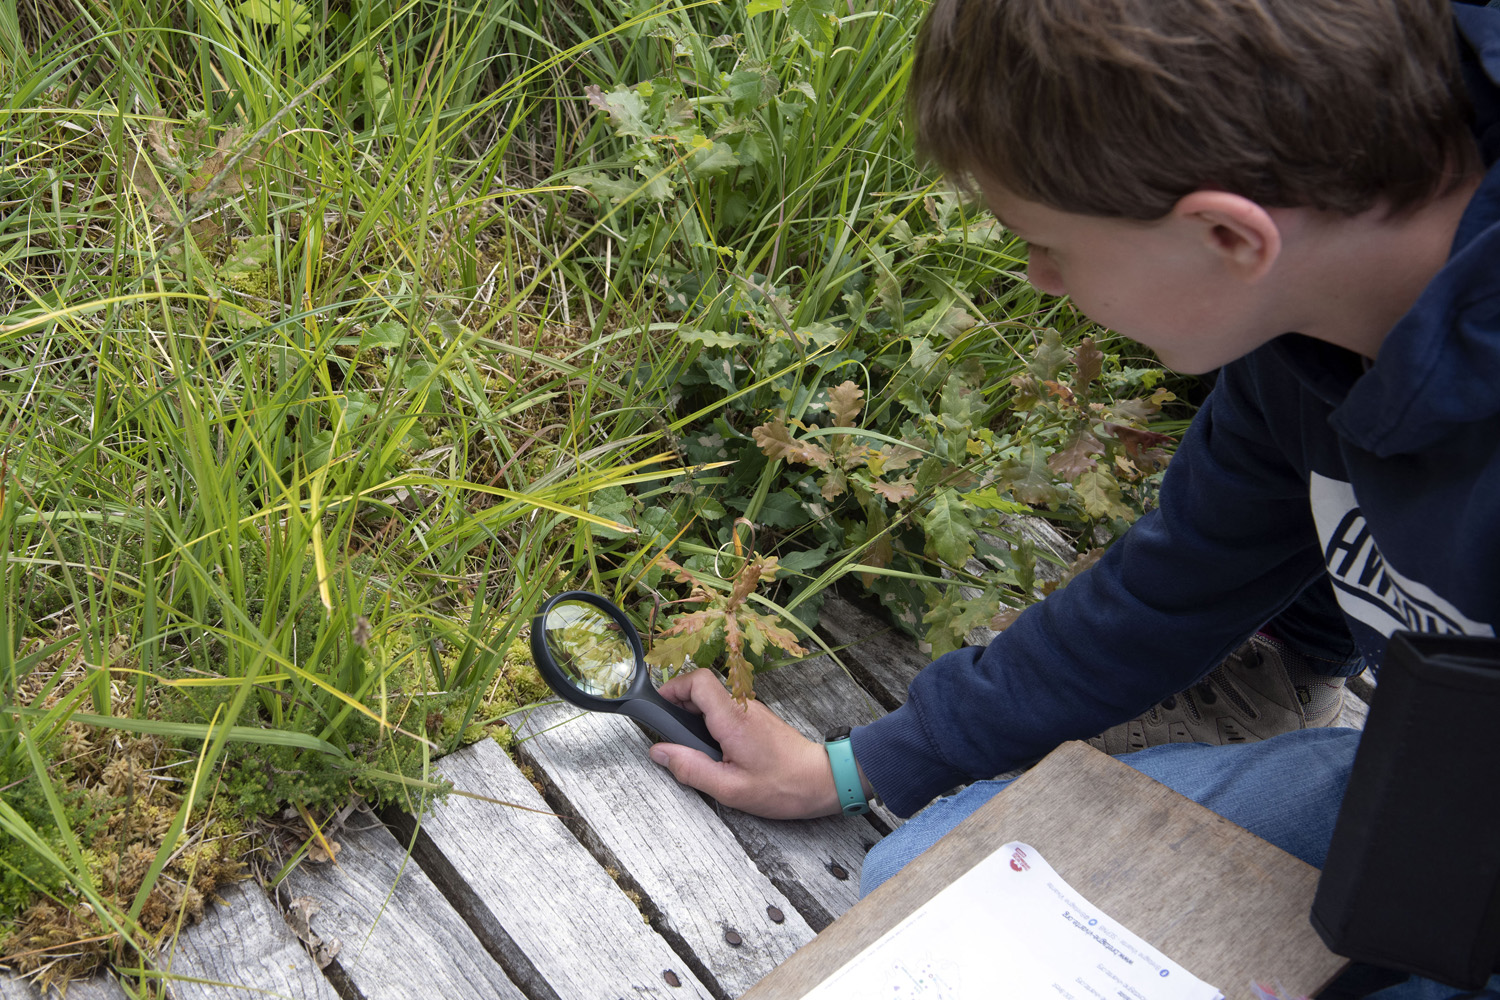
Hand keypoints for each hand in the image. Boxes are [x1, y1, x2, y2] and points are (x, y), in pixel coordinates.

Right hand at [648, 668, 841, 819]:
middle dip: (679, 706)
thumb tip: (660, 752)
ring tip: (691, 747)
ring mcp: (751, 710)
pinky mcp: (756, 719)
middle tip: (671, 734)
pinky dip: (710, 723)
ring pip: (713, 699)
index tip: (659, 709)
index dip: (673, 688)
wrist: (823, 781)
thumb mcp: (730, 788)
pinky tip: (712, 750)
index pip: (697, 680)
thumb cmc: (783, 786)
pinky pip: (725, 711)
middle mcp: (742, 707)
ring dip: (694, 716)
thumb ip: (691, 769)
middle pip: (701, 687)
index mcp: (733, 718)